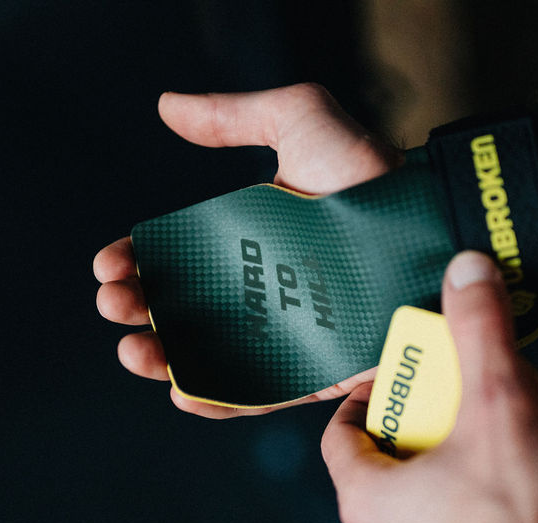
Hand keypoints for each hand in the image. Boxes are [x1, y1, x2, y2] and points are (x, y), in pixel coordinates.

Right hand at [94, 83, 400, 417]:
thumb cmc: (369, 172)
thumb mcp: (298, 120)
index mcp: (250, 238)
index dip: (137, 261)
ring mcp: (286, 334)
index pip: (178, 255)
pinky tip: (179, 392)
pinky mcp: (313, 373)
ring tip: (133, 351)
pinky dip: (215, 401)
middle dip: (137, 308)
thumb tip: (166, 105)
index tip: (109, 263)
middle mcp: (262, 288)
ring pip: (208, 356)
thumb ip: (232, 116)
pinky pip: (257, 395)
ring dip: (162, 359)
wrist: (428, 227)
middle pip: (181, 308)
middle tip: (114, 302)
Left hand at [320, 251, 537, 522]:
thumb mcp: (500, 405)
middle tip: (461, 400)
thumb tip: (467, 272)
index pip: (342, 432)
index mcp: (367, 500)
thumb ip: (480, 331)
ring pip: (418, 502)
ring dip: (446, 466)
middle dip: (420, 424)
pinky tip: (511, 495)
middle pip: (383, 463)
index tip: (405, 374)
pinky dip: (468, 507)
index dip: (370, 394)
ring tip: (493, 444)